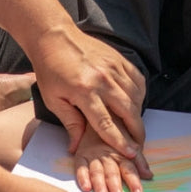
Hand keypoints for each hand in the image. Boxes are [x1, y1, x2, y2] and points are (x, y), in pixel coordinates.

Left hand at [29, 25, 145, 157]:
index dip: (120, 141)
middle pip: (128, 111)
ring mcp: (113, 67)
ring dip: (139, 114)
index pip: (106, 123)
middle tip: (140, 144)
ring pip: (135, 96)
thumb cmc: (51, 70)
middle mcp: (102, 79)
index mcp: (84, 91)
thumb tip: (76, 147)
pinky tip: (135, 103)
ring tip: (137, 127)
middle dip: (137, 131)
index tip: (130, 153)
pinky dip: (139, 93)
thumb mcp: (53, 99)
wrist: (55, 38)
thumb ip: (69, 122)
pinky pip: (137, 79)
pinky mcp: (119, 59)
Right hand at [74, 124, 151, 191]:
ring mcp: (93, 155)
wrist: (100, 113)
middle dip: (115, 185)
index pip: (129, 168)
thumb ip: (140, 161)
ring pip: (97, 171)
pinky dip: (82, 177)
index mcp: (121, 152)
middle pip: (112, 172)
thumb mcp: (131, 143)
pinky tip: (85, 187)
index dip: (134, 181)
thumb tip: (149, 175)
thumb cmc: (118, 132)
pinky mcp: (81, 155)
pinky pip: (80, 167)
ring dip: (99, 184)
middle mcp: (107, 154)